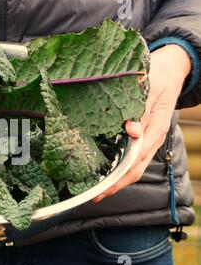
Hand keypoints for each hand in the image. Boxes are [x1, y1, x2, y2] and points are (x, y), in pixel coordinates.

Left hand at [93, 44, 191, 202]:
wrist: (170, 69)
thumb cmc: (158, 75)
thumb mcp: (149, 87)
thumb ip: (141, 109)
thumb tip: (131, 130)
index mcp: (157, 127)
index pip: (137, 157)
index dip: (120, 174)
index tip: (104, 186)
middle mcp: (153, 137)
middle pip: (135, 169)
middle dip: (116, 184)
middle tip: (95, 196)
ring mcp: (149, 138)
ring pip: (134, 166)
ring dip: (117, 180)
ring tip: (98, 190)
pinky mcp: (143, 136)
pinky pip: (133, 157)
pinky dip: (120, 168)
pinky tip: (106, 172)